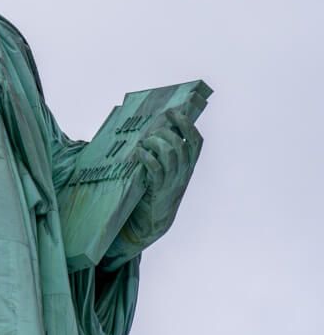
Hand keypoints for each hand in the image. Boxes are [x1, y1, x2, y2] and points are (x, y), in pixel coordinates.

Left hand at [118, 109, 202, 253]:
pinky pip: (155, 168)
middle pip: (181, 144)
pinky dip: (147, 156)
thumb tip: (157, 127)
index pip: (196, 142)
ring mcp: (171, 182)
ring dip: (155, 142)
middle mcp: (183, 173)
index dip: (187, 125)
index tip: (174, 113)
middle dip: (166, 131)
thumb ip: (167, 153)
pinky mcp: (157, 189)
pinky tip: (138, 152)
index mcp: (188, 166)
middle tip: (152, 130)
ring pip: (171, 153)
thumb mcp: (168, 172)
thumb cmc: (156, 190)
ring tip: (144, 141)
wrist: (152, 222)